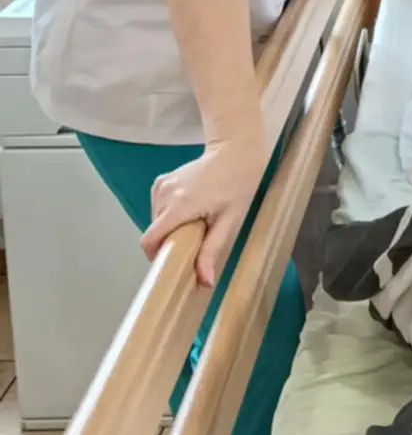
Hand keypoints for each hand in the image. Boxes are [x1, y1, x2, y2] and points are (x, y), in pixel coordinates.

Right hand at [143, 139, 266, 287]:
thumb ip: (212, 250)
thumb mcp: (229, 222)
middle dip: (170, 241)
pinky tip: (191, 209)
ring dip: (171, 228)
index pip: (150, 240)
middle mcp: (164, 194)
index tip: (172, 262)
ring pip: (155, 220)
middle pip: (154, 231)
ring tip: (197, 221)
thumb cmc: (237, 186)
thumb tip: (205, 282)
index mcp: (179, 205)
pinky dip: (170, 215)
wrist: (235, 153)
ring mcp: (160, 185)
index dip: (155, 256)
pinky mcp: (161, 181)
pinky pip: (158, 208)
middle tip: (195, 240)